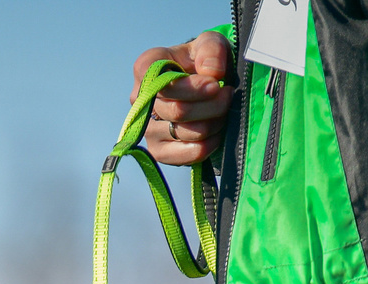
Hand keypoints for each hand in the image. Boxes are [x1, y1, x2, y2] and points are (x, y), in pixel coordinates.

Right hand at [130, 33, 232, 165]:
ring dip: (213, 123)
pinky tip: (216, 132)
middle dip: (211, 105)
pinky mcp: (158, 151)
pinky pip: (186, 154)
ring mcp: (146, 129)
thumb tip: (211, 73)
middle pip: (178, 110)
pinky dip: (208, 144)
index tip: (214, 84)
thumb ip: (211, 50)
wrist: (201, 84)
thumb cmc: (202, 61)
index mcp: (146, 68)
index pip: (159, 83)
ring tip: (223, 111)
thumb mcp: (210, 44)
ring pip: (185, 132)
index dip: (190, 87)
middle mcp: (139, 101)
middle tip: (228, 95)